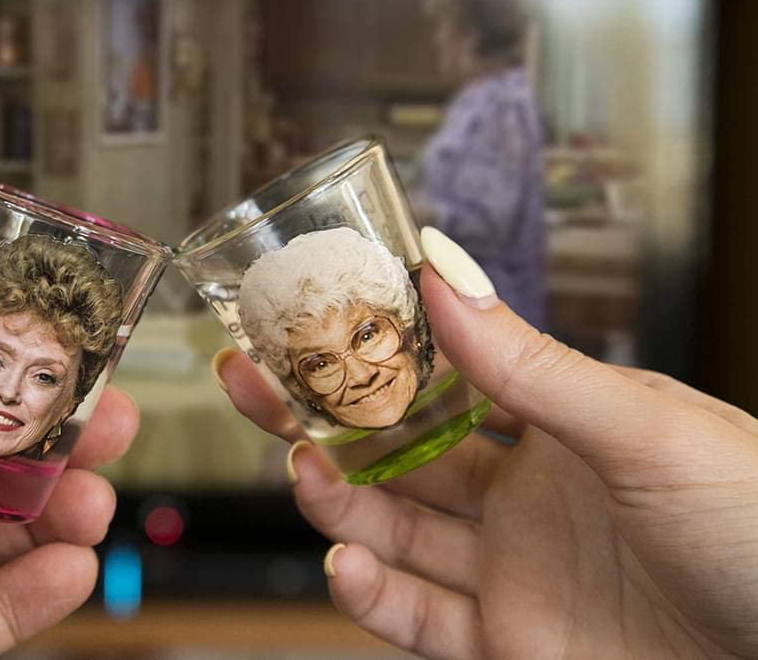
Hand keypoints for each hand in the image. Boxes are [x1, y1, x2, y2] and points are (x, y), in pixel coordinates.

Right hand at [216, 253, 757, 657]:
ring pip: (392, 530)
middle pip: (395, 449)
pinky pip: (421, 619)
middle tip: (251, 380)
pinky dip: (372, 597)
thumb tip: (446, 274)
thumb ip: (532, 366)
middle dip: (319, 416)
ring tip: (301, 474)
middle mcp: (522, 493)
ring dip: (335, 503)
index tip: (307, 317)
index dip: (370, 348)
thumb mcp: (646, 430)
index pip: (440, 373)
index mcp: (558, 421)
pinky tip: (345, 567)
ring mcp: (512, 569)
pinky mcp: (509, 642)